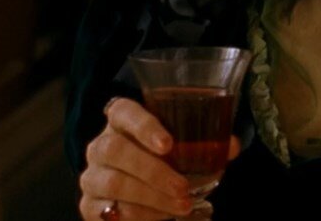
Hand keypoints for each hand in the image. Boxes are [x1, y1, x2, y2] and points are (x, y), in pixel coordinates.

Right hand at [77, 97, 237, 219]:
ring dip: (151, 198)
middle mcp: (100, 146)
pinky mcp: (89, 206)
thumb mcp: (183, 148)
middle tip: (183, 187)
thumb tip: (230, 146)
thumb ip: (205, 143)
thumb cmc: (163, 161)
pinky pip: (108, 212)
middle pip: (115, 150)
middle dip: (153, 171)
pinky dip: (138, 216)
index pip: (122, 111)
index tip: (168, 144)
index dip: (143, 125)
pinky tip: (161, 217)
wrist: (137, 192)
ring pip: (113, 184)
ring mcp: (92, 176)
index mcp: (121, 121)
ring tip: (181, 206)